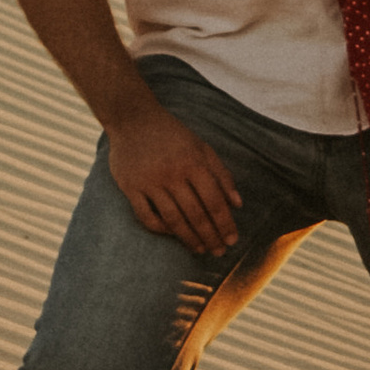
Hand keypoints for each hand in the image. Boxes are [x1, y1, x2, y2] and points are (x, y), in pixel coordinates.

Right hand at [106, 100, 242, 254]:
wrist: (133, 118)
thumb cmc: (172, 135)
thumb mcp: (202, 147)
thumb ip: (222, 174)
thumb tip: (238, 205)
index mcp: (193, 163)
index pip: (214, 201)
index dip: (225, 224)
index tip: (232, 240)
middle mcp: (172, 174)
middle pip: (195, 214)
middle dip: (211, 236)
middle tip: (219, 252)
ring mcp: (150, 182)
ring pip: (173, 219)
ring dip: (189, 238)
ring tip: (201, 250)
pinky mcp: (130, 187)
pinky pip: (146, 216)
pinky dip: (160, 229)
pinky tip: (173, 235)